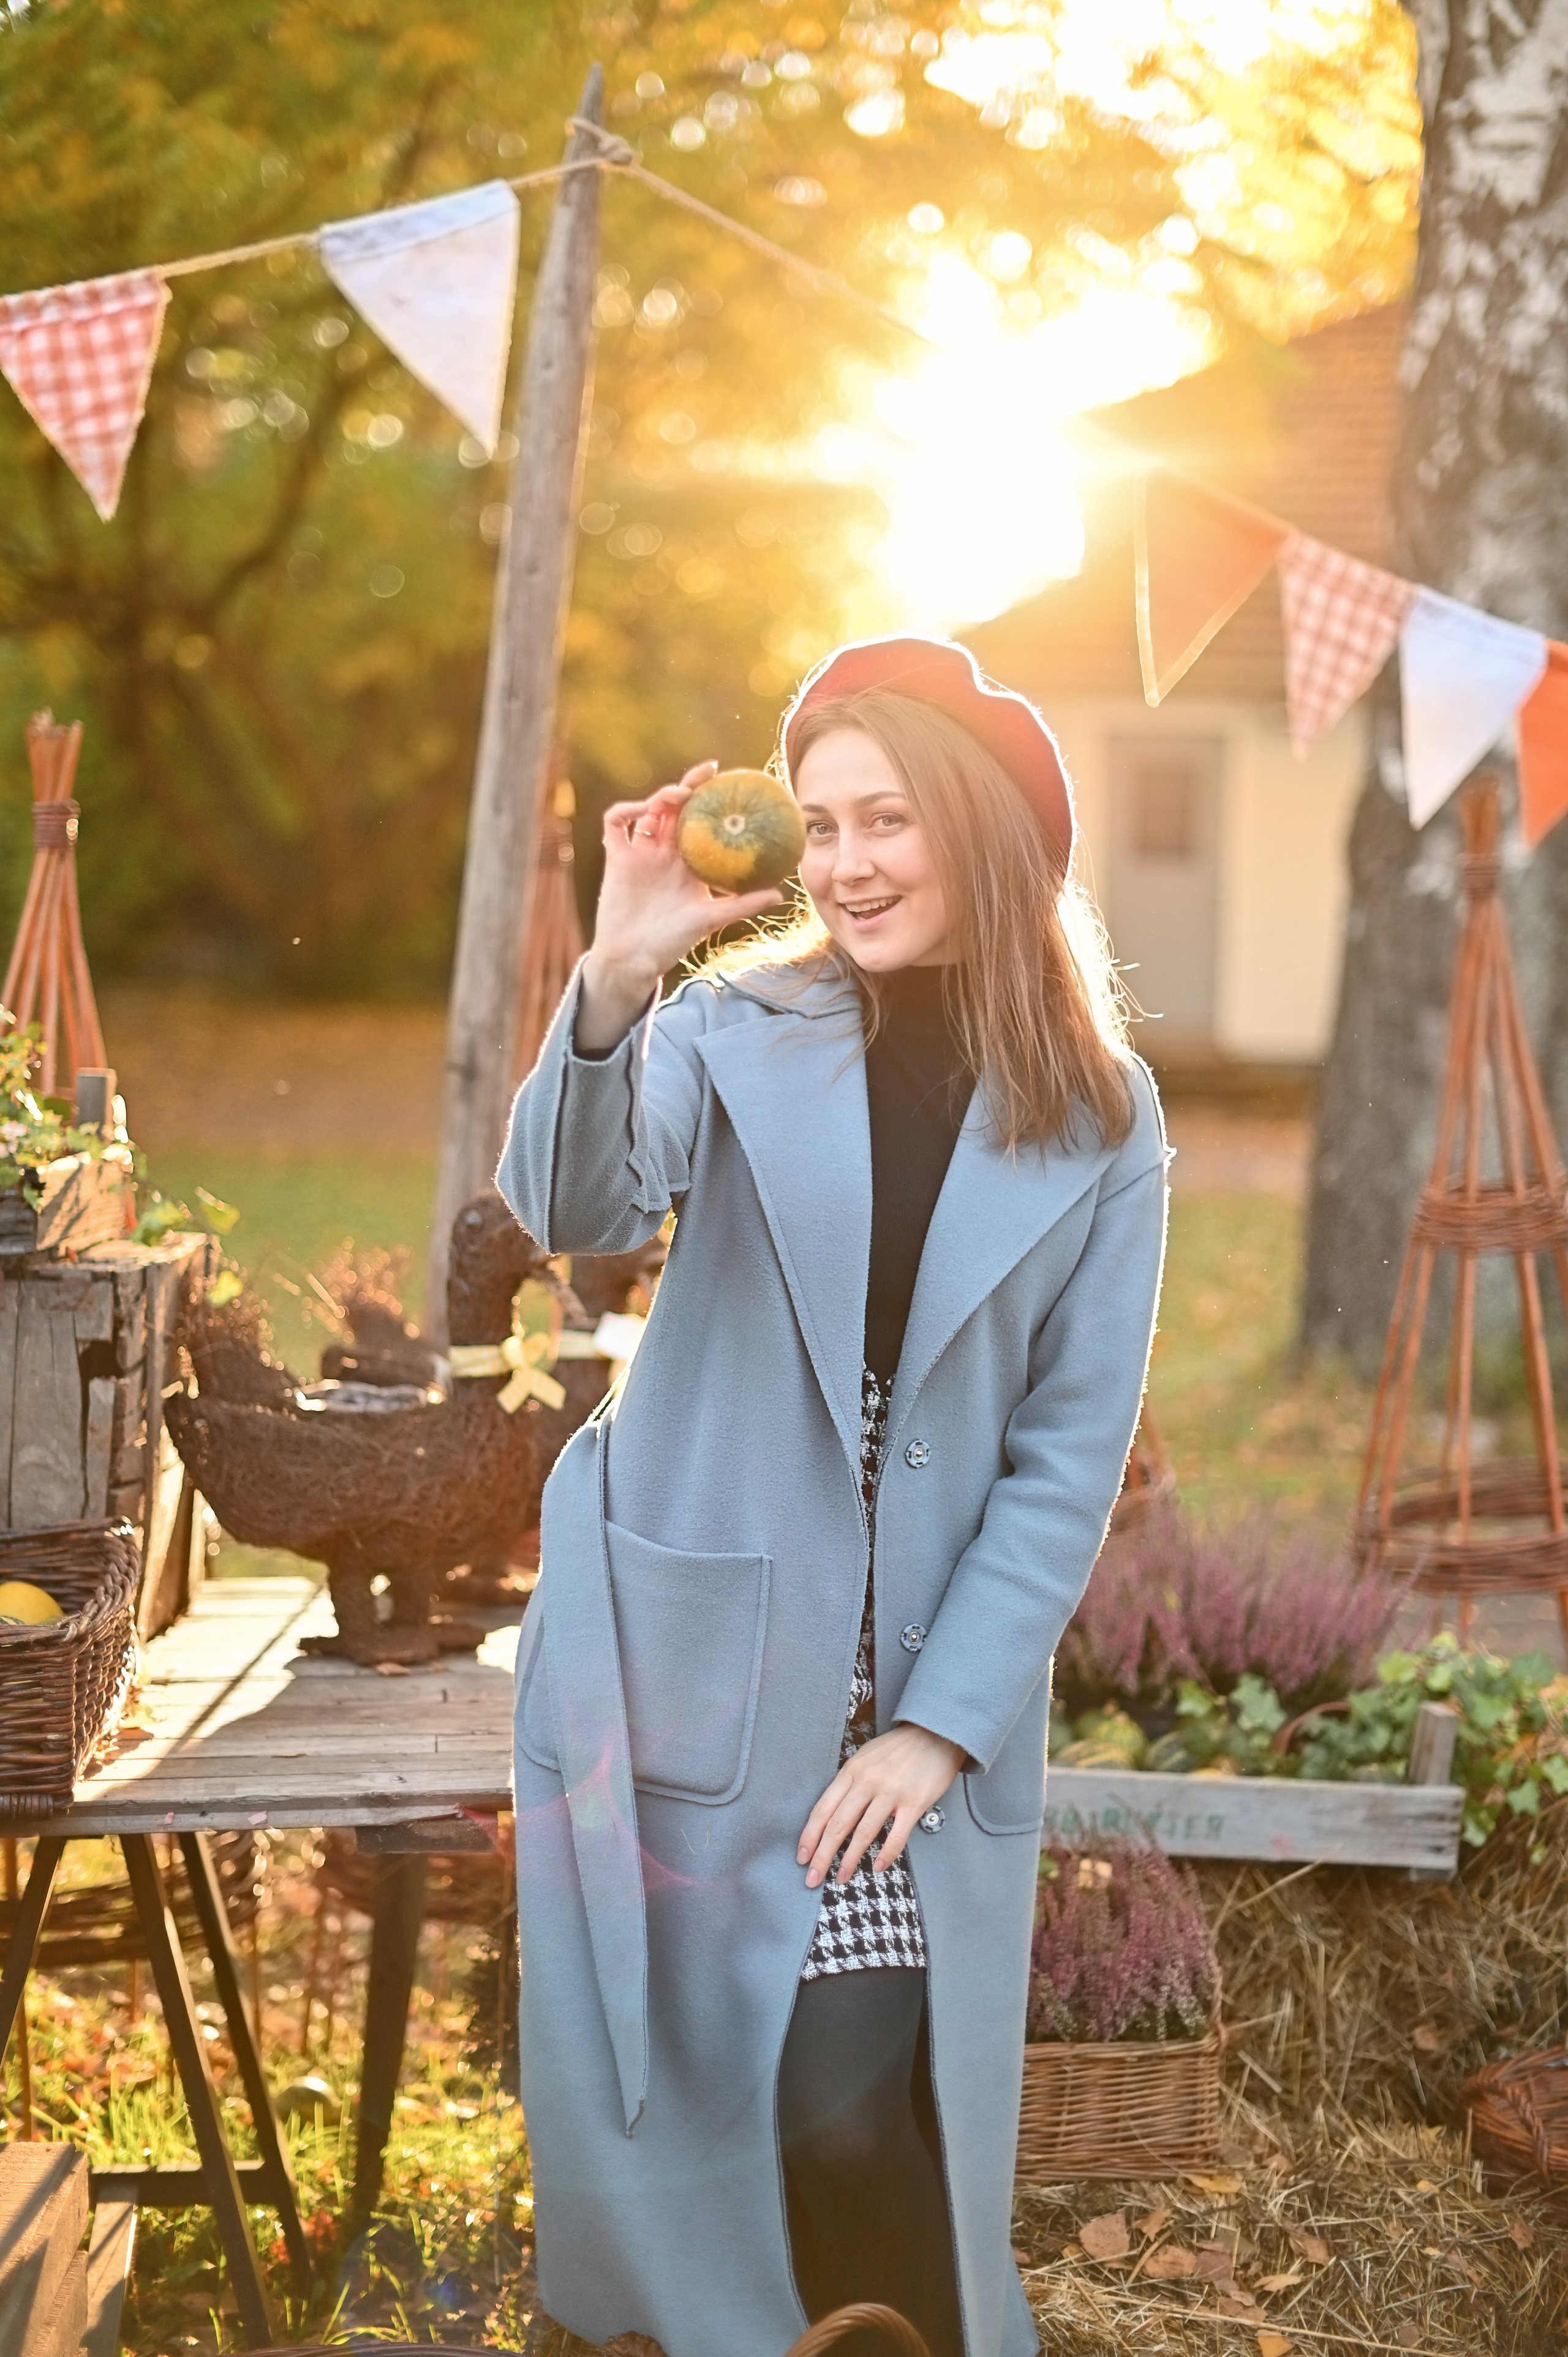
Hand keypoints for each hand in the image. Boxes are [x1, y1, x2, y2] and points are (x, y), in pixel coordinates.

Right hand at [575, 764, 786, 1051]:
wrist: (633, 959)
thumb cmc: (672, 942)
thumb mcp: (710, 919)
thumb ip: (741, 905)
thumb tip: (780, 895)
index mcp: (688, 863)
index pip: (701, 822)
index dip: (712, 800)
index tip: (731, 781)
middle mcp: (664, 853)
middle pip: (675, 808)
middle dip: (689, 784)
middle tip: (708, 771)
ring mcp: (640, 854)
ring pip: (649, 811)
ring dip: (662, 797)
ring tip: (679, 795)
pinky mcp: (617, 859)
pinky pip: (616, 824)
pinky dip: (627, 810)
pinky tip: (643, 812)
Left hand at [798, 1723, 964, 1887]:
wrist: (935, 1734)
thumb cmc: (898, 1748)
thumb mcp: (865, 1757)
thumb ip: (849, 1783)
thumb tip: (832, 1813)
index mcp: (851, 1771)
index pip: (823, 1808)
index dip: (810, 1835)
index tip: (801, 1857)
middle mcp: (867, 1781)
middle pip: (838, 1825)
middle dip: (822, 1855)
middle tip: (811, 1878)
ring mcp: (891, 1792)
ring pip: (863, 1833)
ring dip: (849, 1860)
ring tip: (840, 1877)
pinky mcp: (914, 1802)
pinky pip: (896, 1835)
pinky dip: (886, 1854)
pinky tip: (878, 1867)